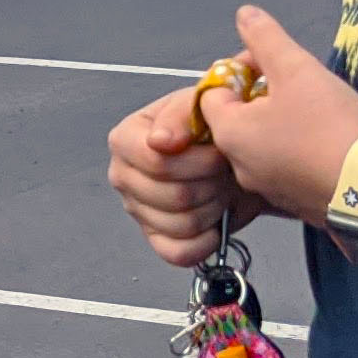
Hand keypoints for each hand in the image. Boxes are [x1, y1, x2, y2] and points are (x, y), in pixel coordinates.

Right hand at [106, 83, 248, 269]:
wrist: (233, 153)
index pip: (156, 163)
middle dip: (212, 185)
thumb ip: (179, 114)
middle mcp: (123, 176)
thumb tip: (159, 141)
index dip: (197, 162)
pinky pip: (177, 253)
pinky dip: (204, 242)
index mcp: (125, 139)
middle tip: (225, 171)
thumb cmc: (211, 126)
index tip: (220, 152)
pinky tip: (215, 224)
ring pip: (180, 225)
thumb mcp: (199, 104)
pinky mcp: (155, 237)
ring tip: (221, 190)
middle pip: (173, 196)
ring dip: (214, 209)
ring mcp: (137, 210)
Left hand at [189, 5, 357, 226]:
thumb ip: (266, 39)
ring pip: (264, 145)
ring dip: (282, 125)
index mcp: (229, 133)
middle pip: (238, 120)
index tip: (272, 65)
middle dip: (262, 98)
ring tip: (317, 112)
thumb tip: (244, 14)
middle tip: (298, 86)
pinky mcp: (294, 204)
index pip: (213, 93)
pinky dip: (299, 153)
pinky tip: (326, 142)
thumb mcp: (297, 69)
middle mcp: (238, 166)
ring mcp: (267, 189)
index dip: (240, 71)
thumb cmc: (330, 123)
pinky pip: (287, 170)